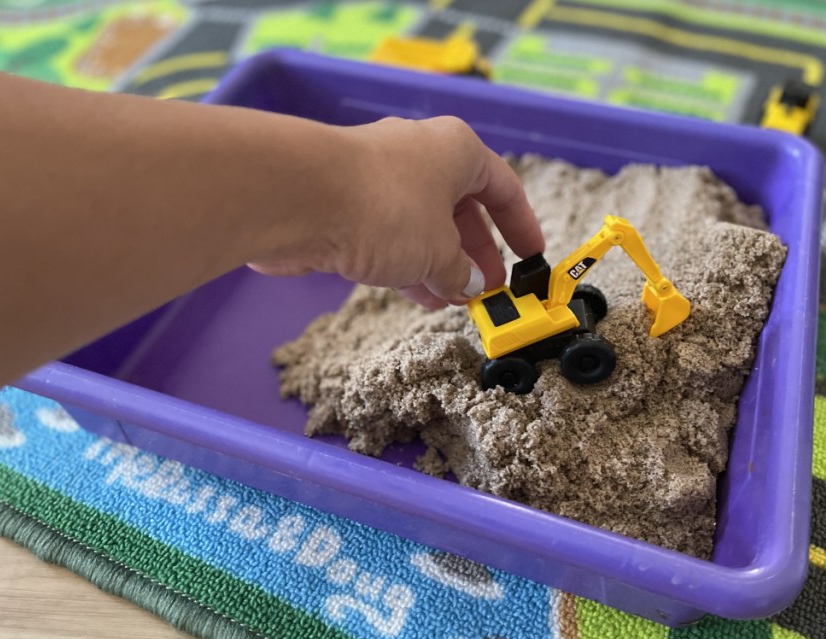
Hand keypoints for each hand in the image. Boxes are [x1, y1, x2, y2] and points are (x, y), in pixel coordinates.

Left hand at [248, 116, 544, 308]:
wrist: (294, 196)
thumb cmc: (385, 210)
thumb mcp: (440, 252)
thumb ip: (460, 272)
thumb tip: (468, 285)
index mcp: (456, 150)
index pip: (503, 186)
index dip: (521, 224)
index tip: (531, 255)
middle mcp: (419, 155)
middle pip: (460, 207)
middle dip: (475, 253)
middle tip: (487, 290)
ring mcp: (378, 177)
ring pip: (422, 224)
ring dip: (439, 264)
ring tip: (451, 300)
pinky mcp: (344, 201)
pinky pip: (388, 235)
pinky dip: (406, 262)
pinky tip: (415, 294)